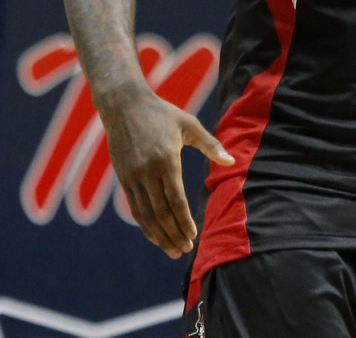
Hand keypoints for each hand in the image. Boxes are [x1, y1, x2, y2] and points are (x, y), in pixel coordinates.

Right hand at [97, 86, 234, 257]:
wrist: (124, 105)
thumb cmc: (162, 113)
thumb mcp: (190, 124)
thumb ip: (211, 145)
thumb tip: (232, 162)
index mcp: (166, 160)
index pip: (176, 199)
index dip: (184, 220)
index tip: (193, 235)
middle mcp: (147, 172)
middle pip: (160, 212)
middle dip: (173, 234)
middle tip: (184, 250)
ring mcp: (133, 176)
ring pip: (146, 214)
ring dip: (159, 235)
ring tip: (172, 250)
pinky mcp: (123, 178)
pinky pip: (134, 207)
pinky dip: (144, 224)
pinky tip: (154, 235)